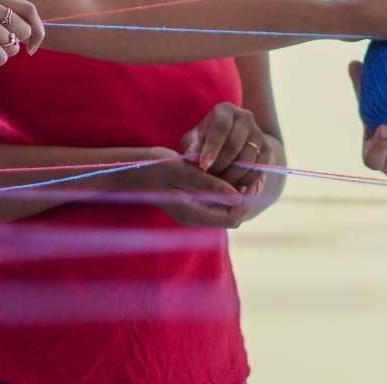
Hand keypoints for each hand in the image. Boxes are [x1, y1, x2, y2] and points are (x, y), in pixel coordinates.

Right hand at [132, 148, 261, 228]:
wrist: (133, 170)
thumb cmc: (154, 168)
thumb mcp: (182, 171)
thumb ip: (208, 184)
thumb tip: (235, 193)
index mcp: (192, 214)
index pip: (232, 217)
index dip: (246, 201)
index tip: (252, 180)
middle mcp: (195, 218)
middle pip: (232, 217)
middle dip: (246, 199)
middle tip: (254, 176)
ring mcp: (194, 212)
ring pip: (227, 210)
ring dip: (239, 195)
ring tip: (246, 173)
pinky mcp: (193, 204)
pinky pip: (218, 204)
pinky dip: (228, 192)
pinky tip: (232, 174)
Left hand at [180, 102, 277, 190]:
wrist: (230, 145)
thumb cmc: (205, 141)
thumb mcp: (194, 140)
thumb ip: (191, 145)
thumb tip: (191, 154)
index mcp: (225, 110)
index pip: (221, 127)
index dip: (212, 147)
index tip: (203, 166)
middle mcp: (245, 117)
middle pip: (234, 145)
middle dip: (220, 165)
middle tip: (209, 178)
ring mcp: (258, 133)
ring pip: (247, 160)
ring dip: (231, 177)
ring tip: (219, 185)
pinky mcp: (267, 150)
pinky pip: (258, 170)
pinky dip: (245, 182)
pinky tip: (234, 187)